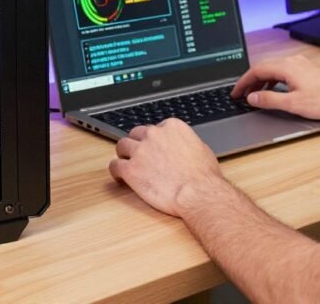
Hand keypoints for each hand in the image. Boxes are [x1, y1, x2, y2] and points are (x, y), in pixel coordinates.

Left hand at [108, 118, 226, 216]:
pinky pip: (115, 166)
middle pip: (136, 134)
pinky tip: (120, 177)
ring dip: (124, 155)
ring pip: (122, 146)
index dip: (153, 139)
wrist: (198, 193)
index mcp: (172, 126)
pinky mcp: (130, 169)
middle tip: (139, 156)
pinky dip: (116, 171)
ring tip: (127, 164)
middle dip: (137, 144)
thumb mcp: (201, 149)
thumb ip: (185, 143)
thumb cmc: (204, 176)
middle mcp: (154, 134)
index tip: (154, 148)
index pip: (155, 127)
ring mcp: (140, 151)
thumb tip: (182, 147)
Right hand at [231, 55, 319, 120]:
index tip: (236, 92)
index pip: (257, 70)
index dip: (243, 82)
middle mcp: (292, 61)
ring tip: (255, 95)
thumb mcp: (293, 103)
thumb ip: (269, 100)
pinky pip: (283, 71)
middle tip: (242, 95)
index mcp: (287, 67)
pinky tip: (274, 91)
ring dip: (262, 82)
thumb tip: (252, 98)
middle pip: (264, 68)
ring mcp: (300, 64)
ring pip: (274, 70)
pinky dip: (273, 81)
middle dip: (251, 82)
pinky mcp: (306, 69)